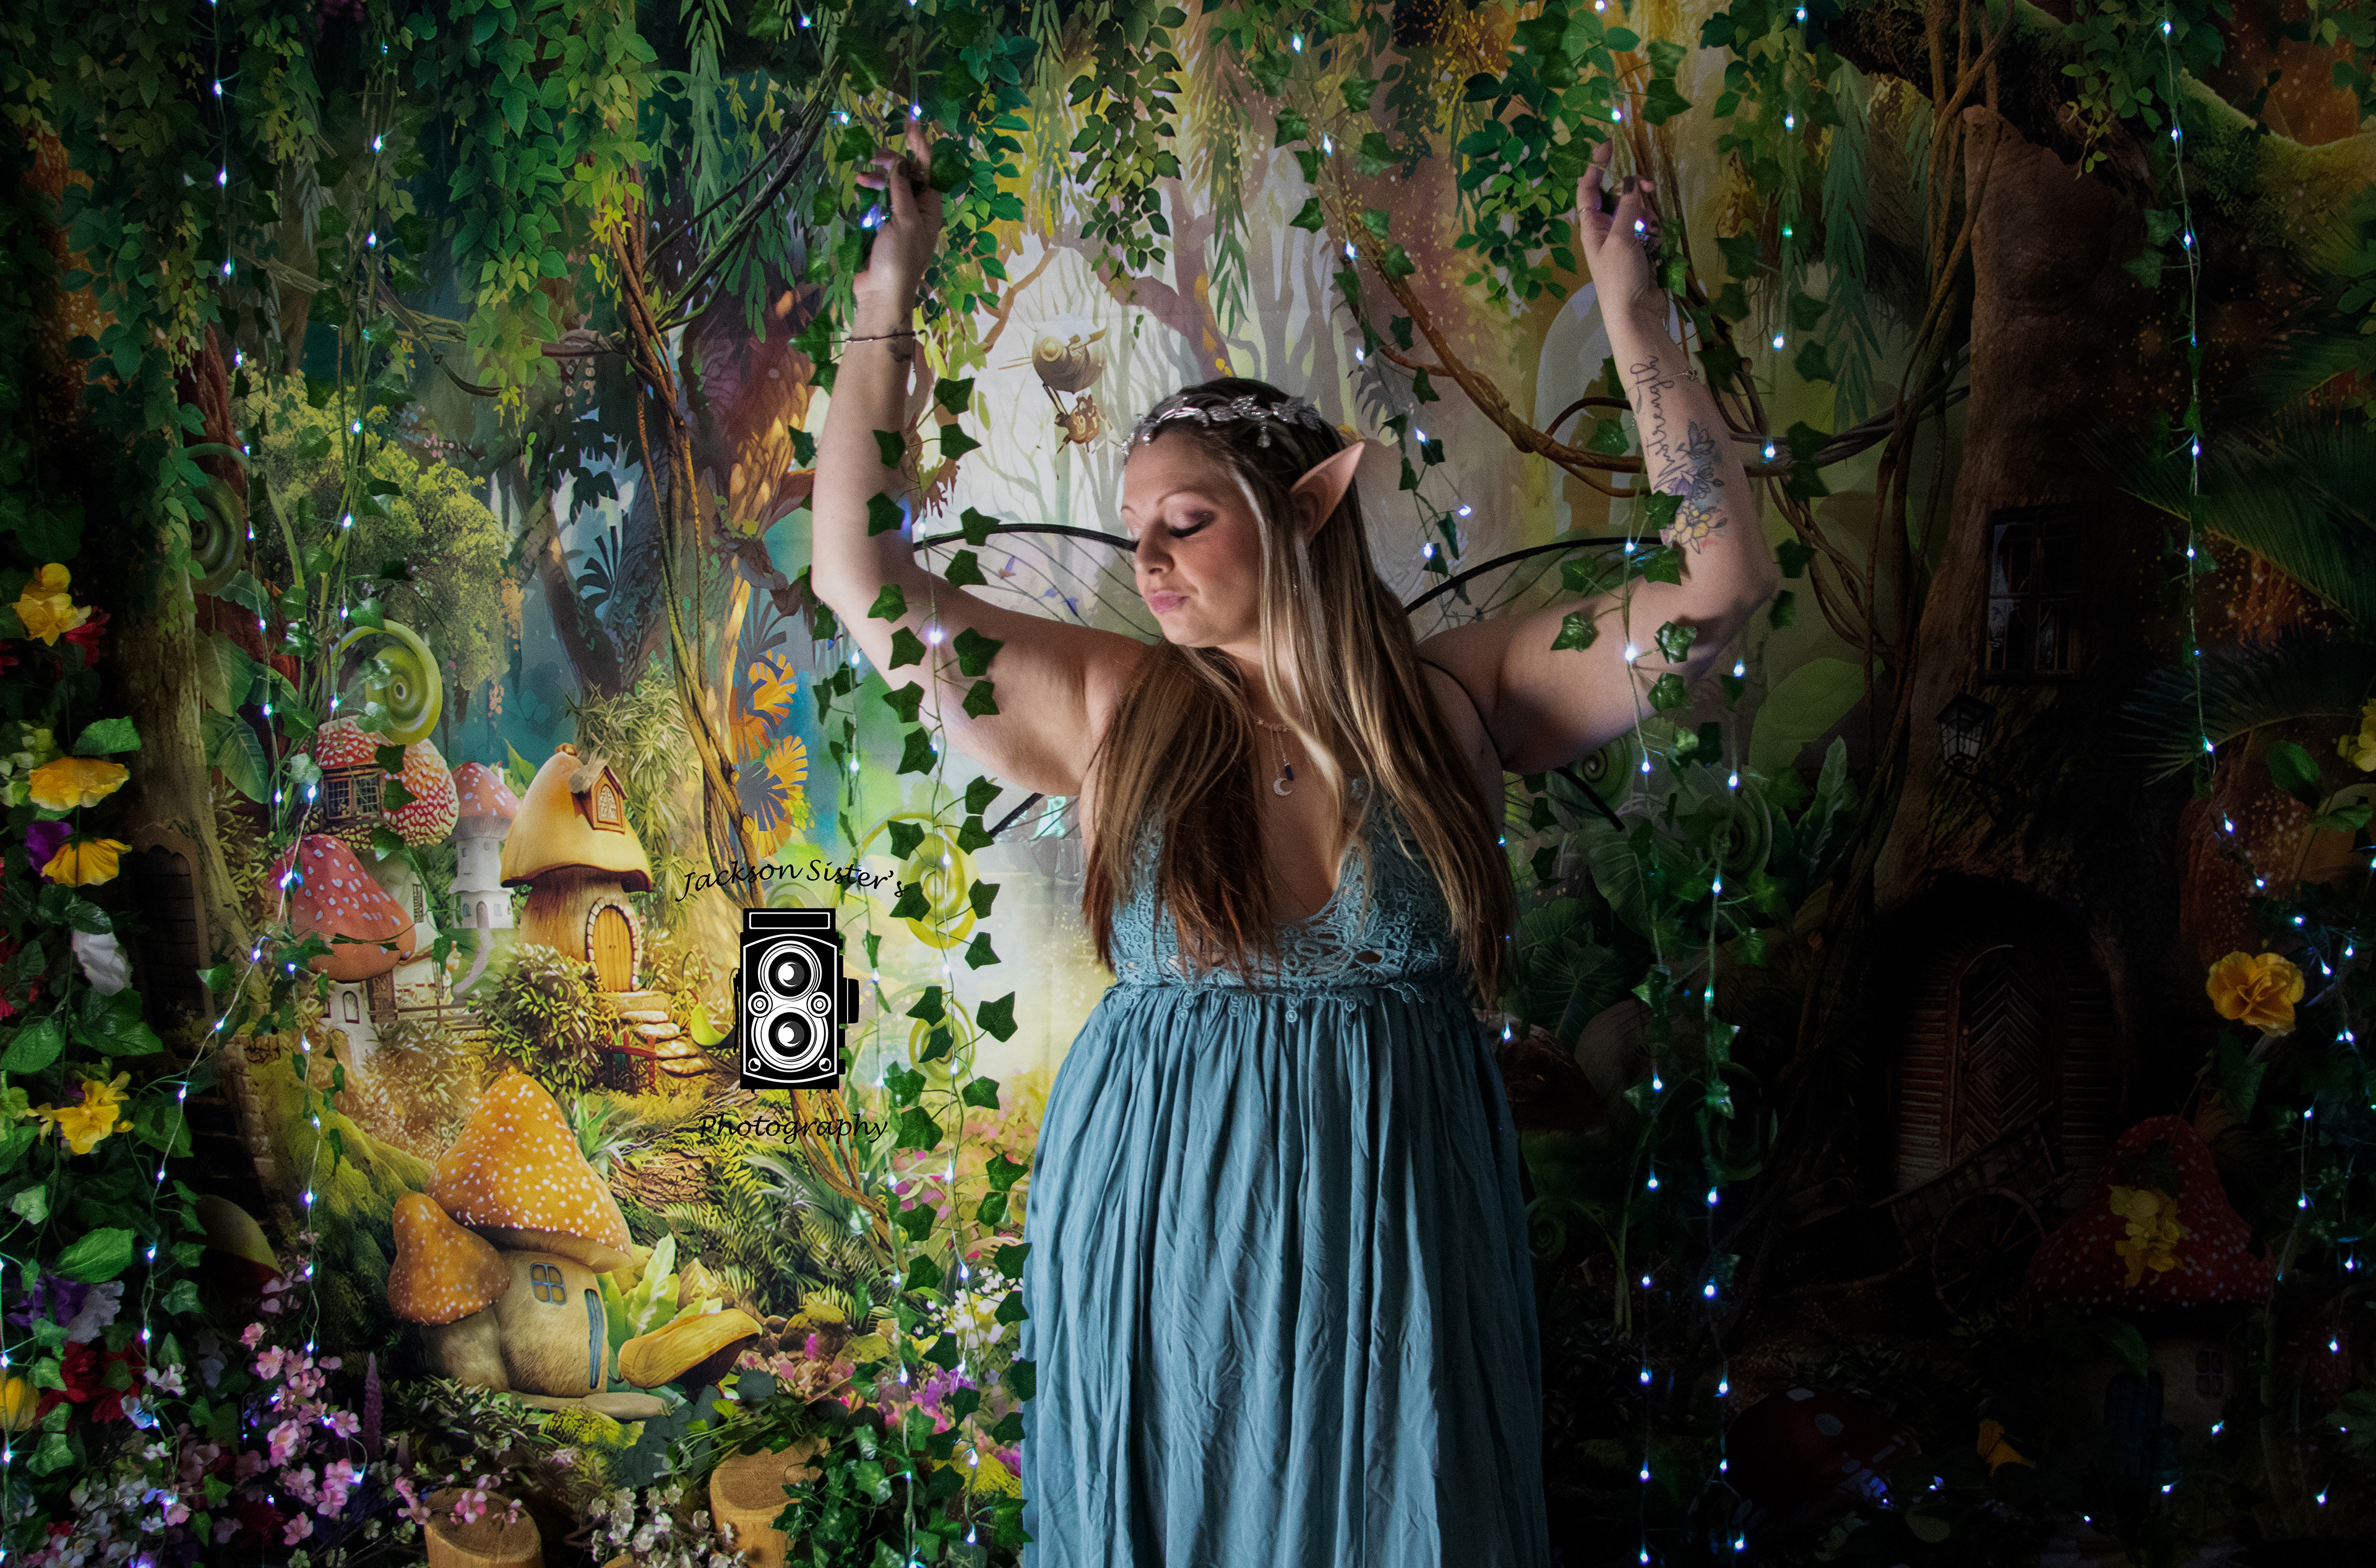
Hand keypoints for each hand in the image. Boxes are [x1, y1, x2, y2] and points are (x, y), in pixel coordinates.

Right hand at [851, 116, 944, 321]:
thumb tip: (900, 164)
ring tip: (860, 178)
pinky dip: (870, 193)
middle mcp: (919, 210)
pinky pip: (879, 201)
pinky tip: (859, 190)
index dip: (920, 145)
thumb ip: (902, 190)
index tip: (911, 122)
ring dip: (877, 178)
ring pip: (891, 186)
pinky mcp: (884, 227)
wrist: (882, 294)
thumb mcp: (904, 221)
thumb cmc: (899, 259)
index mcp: (931, 207)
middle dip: (892, 161)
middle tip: (872, 156)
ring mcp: (901, 219)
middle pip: (908, 174)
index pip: (928, 169)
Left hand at [1575, 138, 1663, 326]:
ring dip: (1647, 213)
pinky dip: (1655, 229)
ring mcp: (1624, 240)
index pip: (1588, 189)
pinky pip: (1649, 227)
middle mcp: (1605, 230)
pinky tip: (1657, 241)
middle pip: (1618, 195)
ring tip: (1651, 228)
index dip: (1595, 166)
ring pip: (1637, 210)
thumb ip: (1628, 206)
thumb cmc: (1620, 278)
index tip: (1607, 145)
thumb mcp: (1622, 238)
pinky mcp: (1641, 249)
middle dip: (1634, 190)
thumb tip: (1631, 179)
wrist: (1636, 314)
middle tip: (1650, 187)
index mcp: (1591, 226)